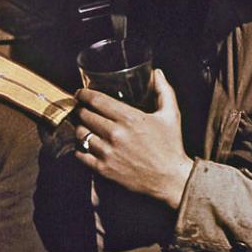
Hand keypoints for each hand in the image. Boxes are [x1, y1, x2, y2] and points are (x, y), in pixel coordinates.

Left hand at [73, 68, 193, 207]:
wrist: (171, 179)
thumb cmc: (171, 146)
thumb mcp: (171, 115)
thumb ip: (164, 91)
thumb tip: (157, 72)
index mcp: (129, 118)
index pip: (96, 100)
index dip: (84, 94)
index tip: (80, 93)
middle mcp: (115, 134)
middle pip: (84, 115)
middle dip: (81, 110)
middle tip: (82, 109)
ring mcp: (108, 152)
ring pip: (80, 133)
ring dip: (80, 128)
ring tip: (85, 126)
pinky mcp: (103, 169)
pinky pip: (80, 154)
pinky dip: (80, 148)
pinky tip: (86, 145)